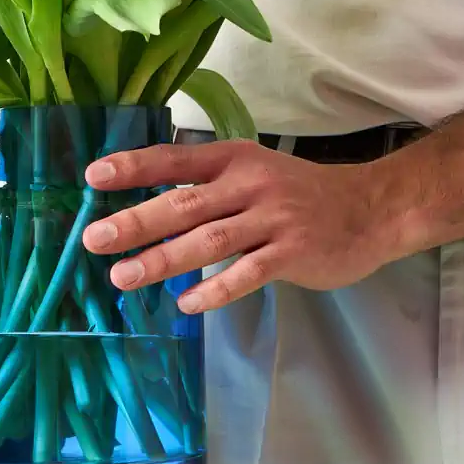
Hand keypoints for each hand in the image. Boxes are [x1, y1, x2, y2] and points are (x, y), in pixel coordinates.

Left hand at [81, 140, 411, 312]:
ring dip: (163, 261)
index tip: (94, 177)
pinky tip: (186, 304)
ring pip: (209, 241)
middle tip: (94, 239)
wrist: (369, 210)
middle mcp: (250, 185)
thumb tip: (148, 206)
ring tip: (123, 277)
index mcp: (234, 159)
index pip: (175, 160)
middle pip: (185, 204)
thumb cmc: (298, 193)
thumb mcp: (254, 171)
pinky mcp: (292, 254)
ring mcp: (273, 220)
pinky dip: (214, 289)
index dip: (135, 167)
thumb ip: (208, 184)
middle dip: (137, 222)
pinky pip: (247, 275)